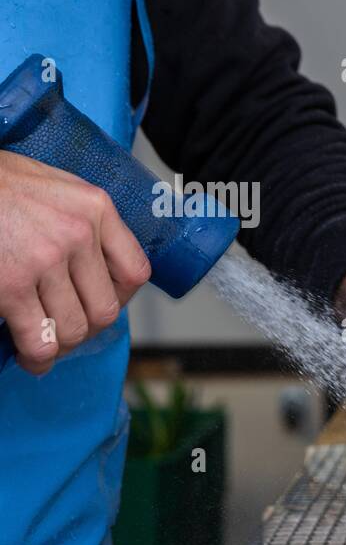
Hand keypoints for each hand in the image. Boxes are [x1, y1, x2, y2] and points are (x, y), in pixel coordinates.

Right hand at [0, 151, 150, 373]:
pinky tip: (27, 354)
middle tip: (66, 331)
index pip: (134, 271)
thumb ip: (81, 221)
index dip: (119, 299)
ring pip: (74, 328)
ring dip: (60, 346)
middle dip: (86, 329)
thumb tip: (93, 266)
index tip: (99, 305)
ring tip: (44, 346)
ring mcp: (45, 260)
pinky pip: (40, 339)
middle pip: (104, 309)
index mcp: (94, 208)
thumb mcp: (54, 187)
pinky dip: (37, 356)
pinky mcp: (12, 285)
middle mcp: (77, 233)